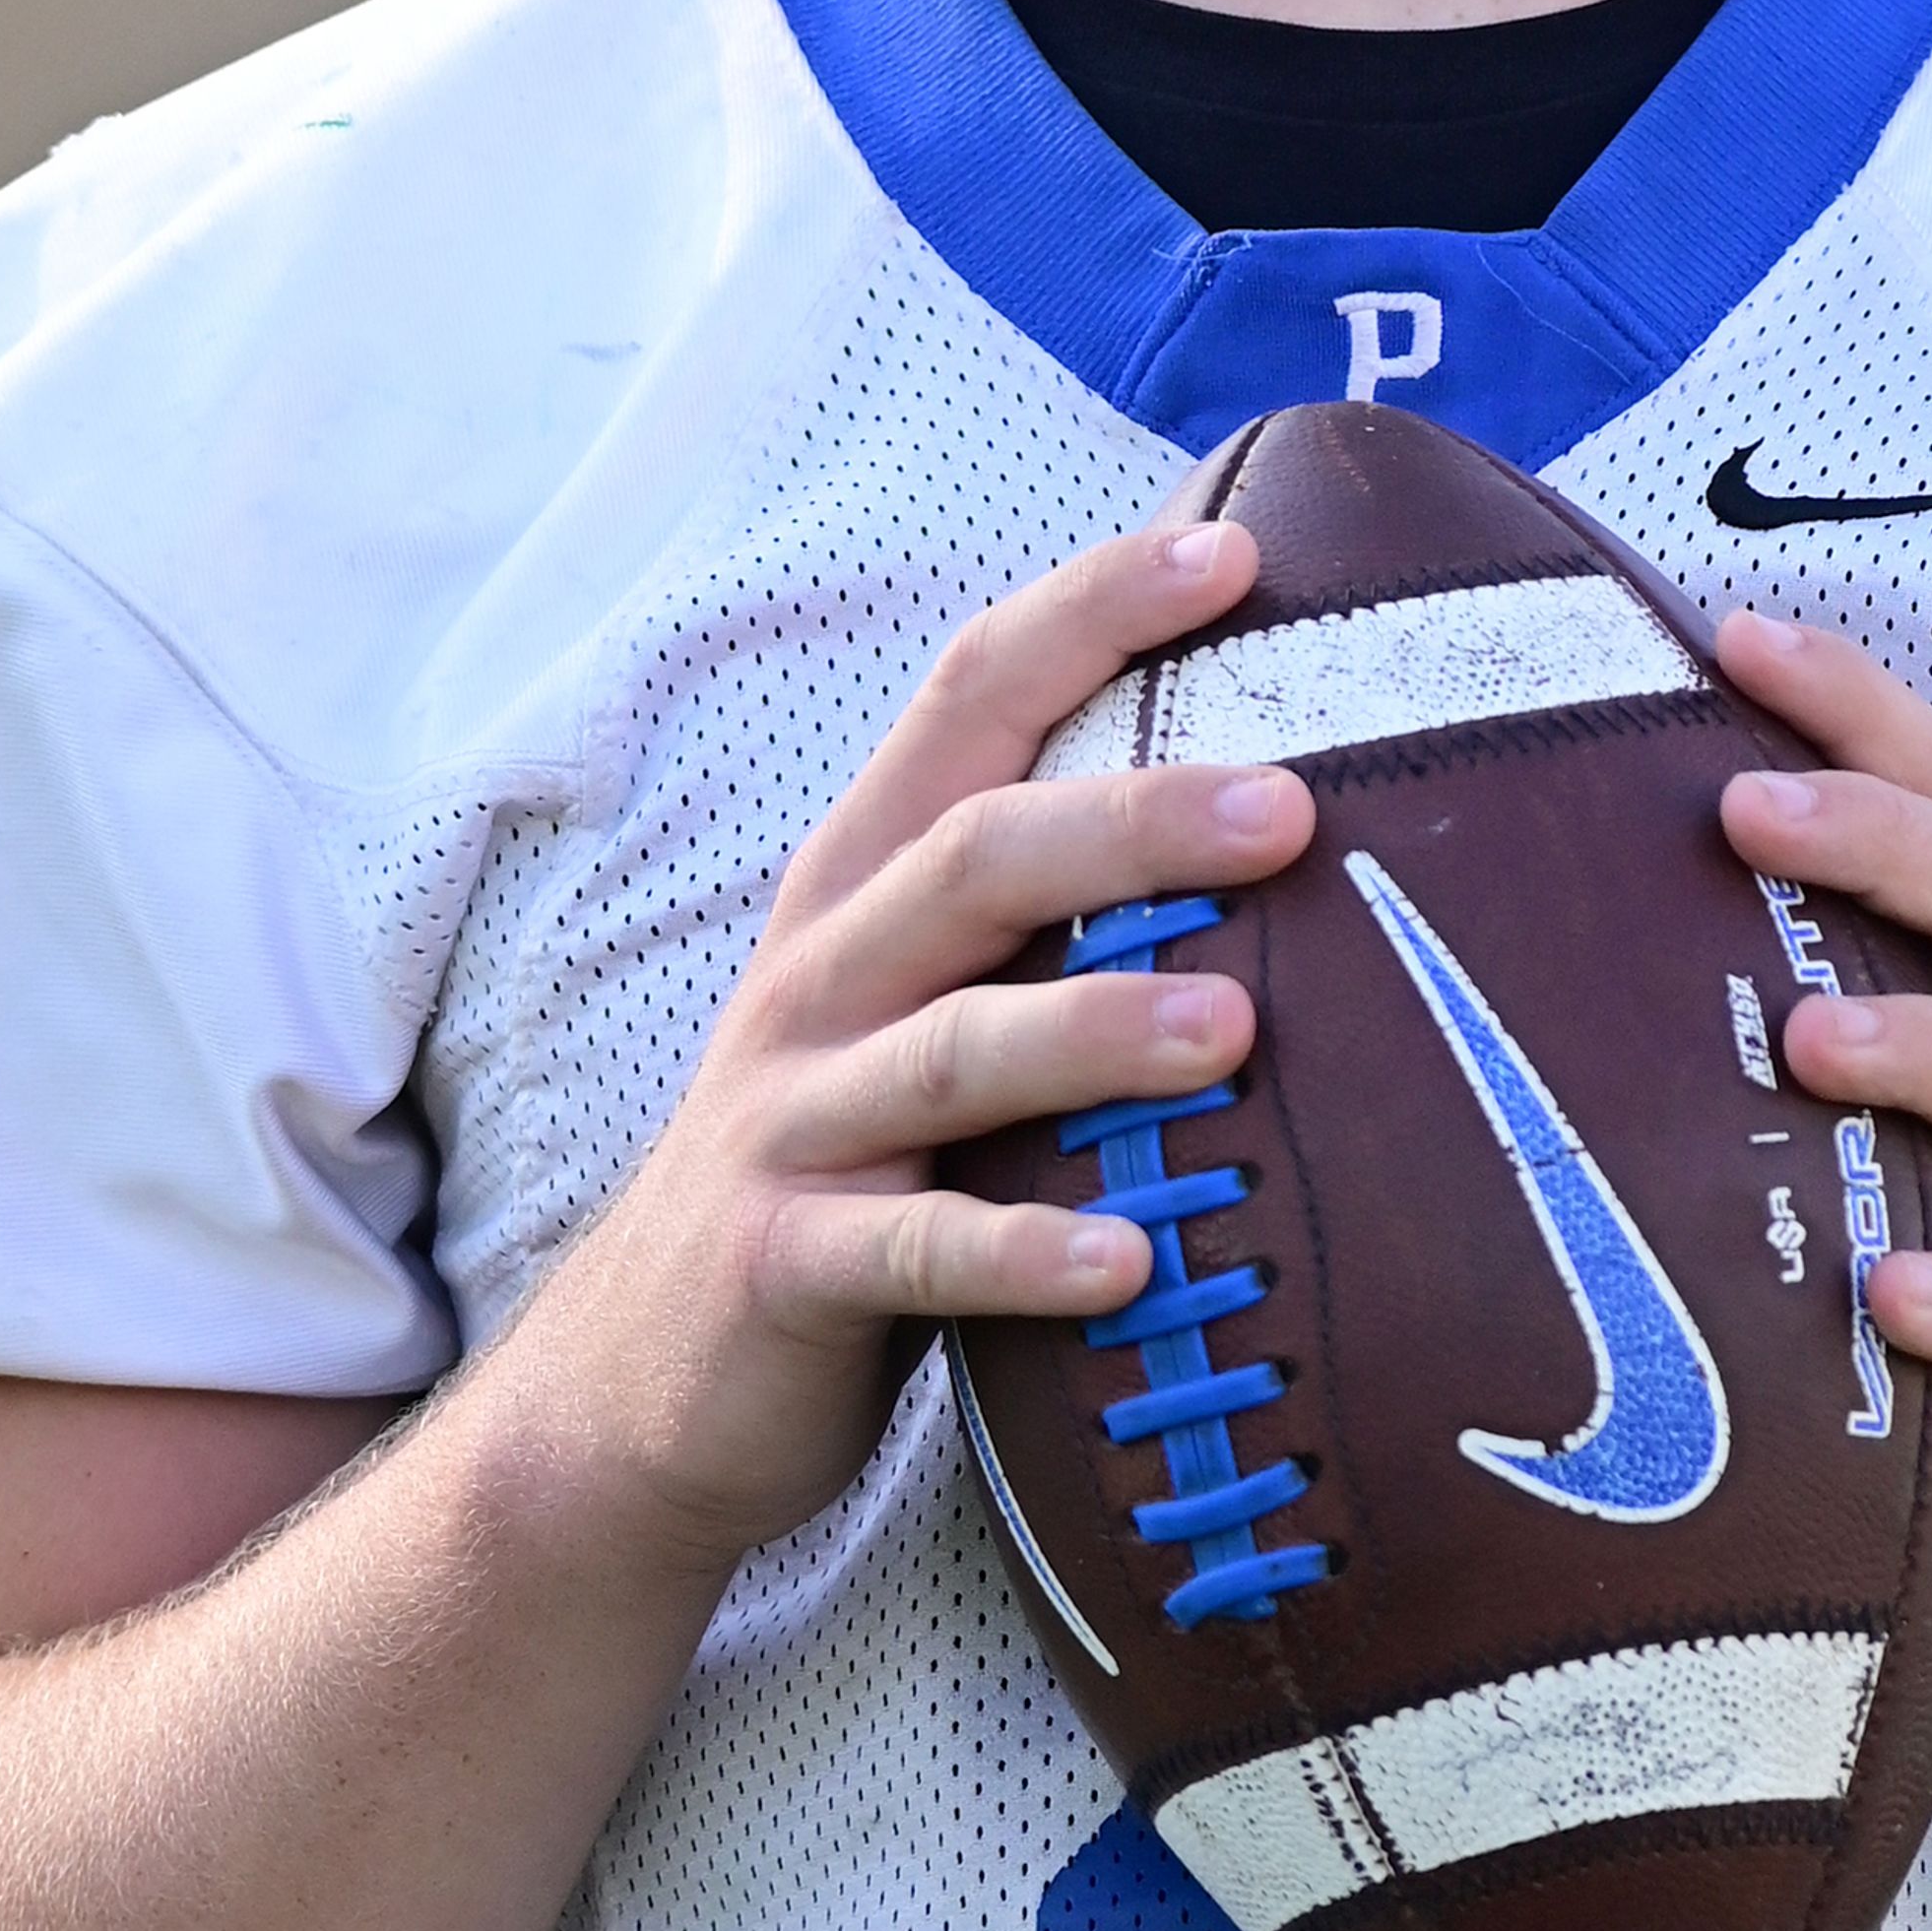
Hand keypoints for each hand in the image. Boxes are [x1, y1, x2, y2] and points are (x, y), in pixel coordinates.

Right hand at [506, 517, 1312, 1581]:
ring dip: (1093, 1029)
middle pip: (976, 857)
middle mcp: (825, 974)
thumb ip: (1046, 914)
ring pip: (954, 1047)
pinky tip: (1130, 1265)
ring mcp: (797, 1119)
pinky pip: (917, 1252)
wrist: (644, 1380)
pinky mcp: (788, 1263)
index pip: (971, 699)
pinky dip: (1021, 1251)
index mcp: (867, 885)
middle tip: (1287, 806)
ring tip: (1231, 1031)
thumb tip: (1284, 808)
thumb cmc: (848, 1161)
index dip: (1089, 612)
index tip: (1229, 550)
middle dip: (1132, 819)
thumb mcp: (922, 1004)